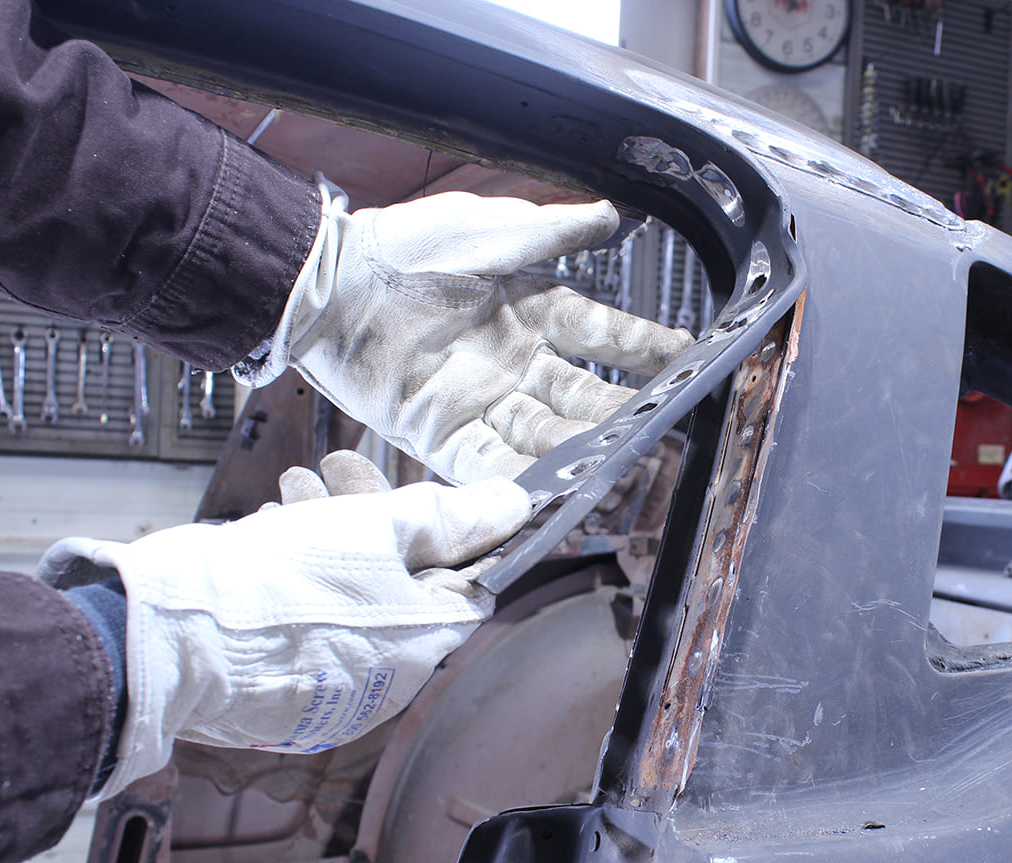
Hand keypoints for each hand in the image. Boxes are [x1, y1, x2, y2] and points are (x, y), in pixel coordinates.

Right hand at [38, 461, 529, 794]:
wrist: (167, 635)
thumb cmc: (278, 583)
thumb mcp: (376, 527)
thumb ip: (451, 516)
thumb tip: (512, 507)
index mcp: (424, 647)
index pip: (468, 581)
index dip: (452, 527)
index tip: (426, 490)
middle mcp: (386, 680)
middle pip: (405, 581)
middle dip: (376, 514)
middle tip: (340, 469)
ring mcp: (332, 688)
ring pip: (352, 592)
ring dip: (332, 530)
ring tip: (296, 486)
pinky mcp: (283, 686)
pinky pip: (311, 620)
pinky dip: (300, 570)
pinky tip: (274, 528)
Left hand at [241, 181, 694, 484]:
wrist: (325, 281)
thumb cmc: (402, 246)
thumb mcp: (486, 229)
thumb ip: (551, 231)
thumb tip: (612, 215)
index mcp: (530, 307)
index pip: (601, 335)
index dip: (643, 349)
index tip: (686, 360)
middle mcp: (514, 360)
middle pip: (581, 398)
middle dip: (621, 420)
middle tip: (660, 441)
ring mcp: (479, 399)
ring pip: (542, 437)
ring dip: (576, 459)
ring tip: (615, 478)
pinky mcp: (438, 430)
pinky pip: (484, 463)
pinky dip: (511, 483)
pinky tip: (545, 499)